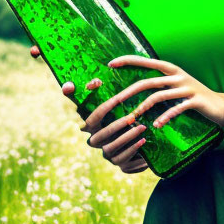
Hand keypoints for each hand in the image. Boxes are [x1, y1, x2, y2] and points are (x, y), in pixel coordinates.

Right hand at [28, 24, 148, 174]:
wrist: (145, 142)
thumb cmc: (130, 113)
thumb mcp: (124, 97)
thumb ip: (111, 81)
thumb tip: (97, 58)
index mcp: (90, 120)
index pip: (80, 108)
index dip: (77, 95)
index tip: (92, 82)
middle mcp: (94, 138)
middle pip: (97, 134)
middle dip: (114, 124)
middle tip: (132, 115)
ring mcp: (106, 153)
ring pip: (110, 148)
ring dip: (126, 138)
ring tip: (142, 127)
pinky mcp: (120, 165)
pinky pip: (124, 162)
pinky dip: (134, 153)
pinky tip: (145, 142)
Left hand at [86, 55, 223, 133]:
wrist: (223, 106)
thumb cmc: (195, 98)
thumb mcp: (177, 87)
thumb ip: (161, 84)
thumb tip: (137, 87)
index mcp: (172, 70)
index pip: (146, 61)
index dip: (128, 60)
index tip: (110, 64)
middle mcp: (178, 76)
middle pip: (148, 81)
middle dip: (129, 91)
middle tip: (114, 101)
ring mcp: (187, 88)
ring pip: (159, 95)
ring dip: (143, 107)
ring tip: (133, 118)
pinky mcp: (195, 101)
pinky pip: (176, 108)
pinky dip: (164, 117)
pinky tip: (157, 125)